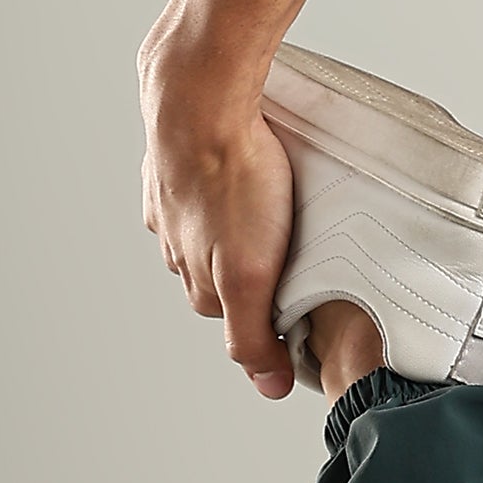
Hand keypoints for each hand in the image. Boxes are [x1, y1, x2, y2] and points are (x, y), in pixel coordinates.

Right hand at [138, 33, 296, 399]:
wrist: (200, 95)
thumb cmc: (233, 177)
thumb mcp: (249, 273)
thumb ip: (252, 334)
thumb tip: (269, 387)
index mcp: (196, 277)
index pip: (240, 318)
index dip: (276, 313)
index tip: (308, 300)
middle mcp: (175, 243)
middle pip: (226, 274)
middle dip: (260, 266)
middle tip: (298, 247)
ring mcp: (173, 200)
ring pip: (215, 227)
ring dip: (243, 223)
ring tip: (277, 204)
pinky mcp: (180, 158)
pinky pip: (209, 181)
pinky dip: (230, 181)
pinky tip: (252, 168)